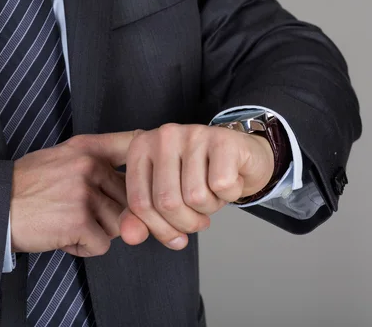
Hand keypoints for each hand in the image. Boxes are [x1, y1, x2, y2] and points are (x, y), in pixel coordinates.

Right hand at [10, 131, 139, 256]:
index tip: (152, 173)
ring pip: (118, 224)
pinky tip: (63, 237)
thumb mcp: (60, 159)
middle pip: (129, 197)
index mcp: (87, 148)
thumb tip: (133, 186)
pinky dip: (83, 248)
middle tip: (80, 213)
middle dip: (111, 212)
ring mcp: (85, 193)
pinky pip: (102, 245)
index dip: (149, 159)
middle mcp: (89, 166)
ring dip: (96, 232)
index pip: (133, 143)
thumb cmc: (25, 186)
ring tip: (68, 224)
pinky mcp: (79, 221)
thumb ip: (94, 166)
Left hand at [120, 123, 273, 249]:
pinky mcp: (222, 140)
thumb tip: (131, 237)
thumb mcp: (165, 197)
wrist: (241, 157)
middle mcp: (163, 136)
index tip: (175, 236)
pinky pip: (221, 186)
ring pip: (195, 197)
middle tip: (199, 217)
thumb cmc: (200, 177)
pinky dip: (229, 194)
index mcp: (140, 147)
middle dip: (187, 223)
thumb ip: (141, 217)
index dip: (159, 229)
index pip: (139, 203)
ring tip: (213, 192)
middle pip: (167, 202)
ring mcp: (193, 134)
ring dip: (210, 207)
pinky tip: (229, 181)